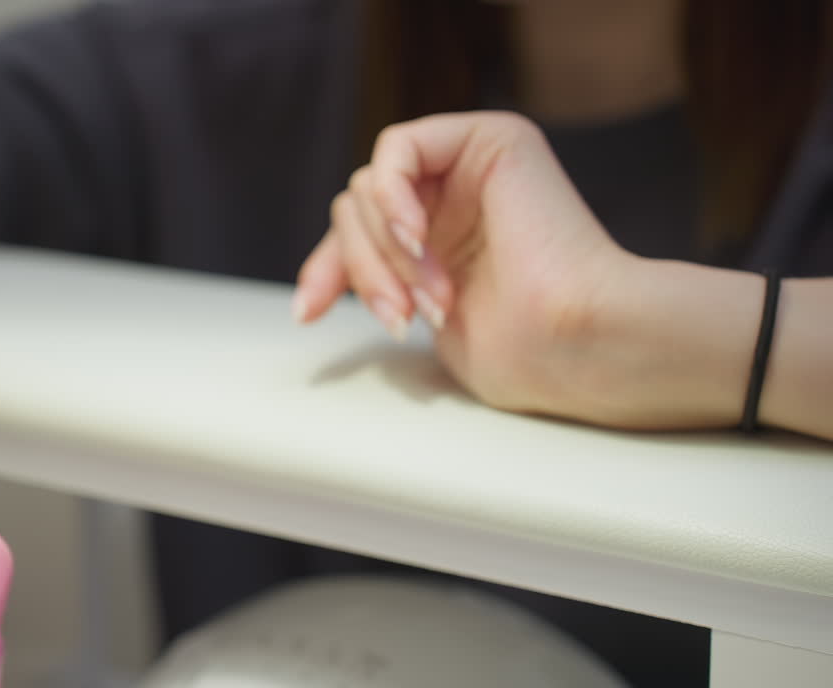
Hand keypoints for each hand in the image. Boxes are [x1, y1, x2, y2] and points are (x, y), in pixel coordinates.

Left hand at [295, 111, 639, 423]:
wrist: (574, 346)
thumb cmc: (518, 354)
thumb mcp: (420, 316)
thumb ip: (378, 280)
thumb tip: (314, 286)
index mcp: (442, 242)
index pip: (355, 235)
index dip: (324, 270)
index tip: (308, 315)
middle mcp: (456, 200)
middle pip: (355, 212)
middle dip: (362, 272)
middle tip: (399, 321)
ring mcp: (472, 168)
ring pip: (367, 189)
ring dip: (384, 254)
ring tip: (429, 298)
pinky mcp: (492, 139)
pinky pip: (398, 148)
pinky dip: (391, 195)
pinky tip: (416, 235)